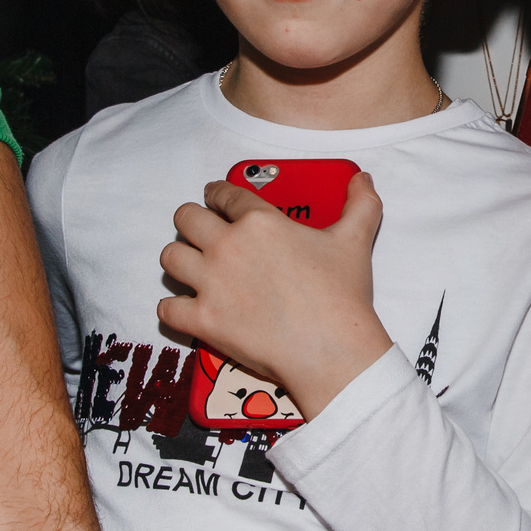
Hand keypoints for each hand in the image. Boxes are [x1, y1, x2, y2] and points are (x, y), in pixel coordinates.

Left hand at [156, 173, 393, 418]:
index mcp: (260, 221)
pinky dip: (173, 308)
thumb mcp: (355, 241)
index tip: (213, 196)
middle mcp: (228, 247)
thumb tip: (363, 179)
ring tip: (190, 265)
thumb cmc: (341, 295)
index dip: (216, 193)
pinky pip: (167, 308)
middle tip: (199, 230)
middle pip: (186, 219)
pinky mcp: (204, 320)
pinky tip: (186, 308)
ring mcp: (212, 284)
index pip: (225, 195)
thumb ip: (360, 204)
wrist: (332, 350)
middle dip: (190, 221)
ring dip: (179, 259)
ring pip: (171, 258)